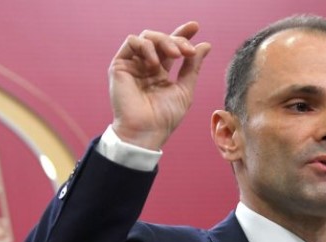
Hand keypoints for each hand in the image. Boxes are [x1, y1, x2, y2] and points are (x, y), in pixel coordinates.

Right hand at [108, 21, 210, 149]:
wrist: (147, 131)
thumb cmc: (165, 117)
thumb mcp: (185, 89)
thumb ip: (193, 66)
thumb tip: (205, 45)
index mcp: (161, 72)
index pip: (171, 47)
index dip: (182, 34)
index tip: (195, 27)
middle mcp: (146, 66)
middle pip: (161, 39)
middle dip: (177, 39)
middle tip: (188, 50)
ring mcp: (133, 64)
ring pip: (147, 37)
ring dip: (165, 41)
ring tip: (176, 55)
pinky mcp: (120, 65)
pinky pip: (132, 42)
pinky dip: (147, 47)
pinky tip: (156, 63)